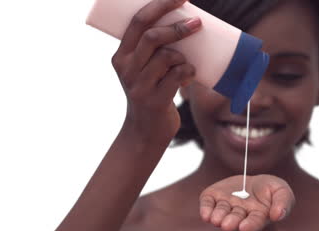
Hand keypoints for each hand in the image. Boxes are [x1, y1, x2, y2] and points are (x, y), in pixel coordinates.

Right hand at [111, 0, 201, 142]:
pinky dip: (189, 72)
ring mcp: (139, 86)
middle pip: (153, 36)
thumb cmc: (151, 93)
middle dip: (178, 27)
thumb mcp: (142, 70)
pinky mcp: (154, 100)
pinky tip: (189, 78)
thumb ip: (154, 52)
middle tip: (197, 23)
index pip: (138, 21)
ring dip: (184, 57)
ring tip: (186, 65)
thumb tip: (188, 25)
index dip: (160, 5)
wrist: (145, 131)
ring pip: (168, 56)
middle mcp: (126, 69)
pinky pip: (178, 75)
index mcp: (121, 56)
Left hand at [199, 174, 294, 230]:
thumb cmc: (270, 189)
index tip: (244, 227)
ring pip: (220, 212)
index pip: (254, 222)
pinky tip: (205, 214)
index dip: (249, 225)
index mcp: (257, 216)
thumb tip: (278, 215)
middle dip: (231, 222)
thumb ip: (283, 203)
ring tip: (216, 220)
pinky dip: (205, 209)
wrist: (253, 180)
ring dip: (217, 216)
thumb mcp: (282, 191)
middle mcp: (240, 214)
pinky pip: (207, 203)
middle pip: (235, 219)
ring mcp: (226, 205)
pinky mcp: (214, 196)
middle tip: (226, 224)